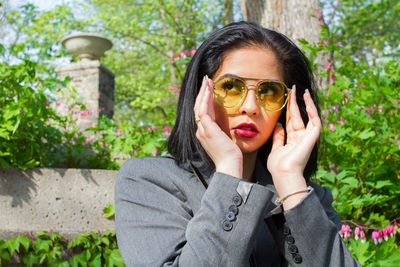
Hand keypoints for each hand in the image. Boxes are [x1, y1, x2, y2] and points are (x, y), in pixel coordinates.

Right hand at [194, 76, 242, 177]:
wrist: (230, 165)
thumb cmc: (231, 156)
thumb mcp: (226, 139)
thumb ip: (223, 131)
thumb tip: (229, 124)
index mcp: (204, 133)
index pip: (202, 112)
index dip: (204, 99)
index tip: (208, 88)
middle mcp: (200, 130)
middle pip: (198, 107)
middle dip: (202, 93)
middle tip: (206, 80)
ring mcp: (202, 130)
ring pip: (199, 106)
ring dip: (203, 92)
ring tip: (207, 81)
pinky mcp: (207, 129)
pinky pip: (203, 110)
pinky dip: (205, 99)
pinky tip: (208, 90)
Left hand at [267, 85, 320, 207]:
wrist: (283, 174)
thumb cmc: (278, 166)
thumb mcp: (275, 149)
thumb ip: (278, 137)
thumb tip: (278, 124)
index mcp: (293, 140)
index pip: (291, 121)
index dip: (289, 109)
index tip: (286, 97)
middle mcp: (301, 138)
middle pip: (299, 116)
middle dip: (296, 102)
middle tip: (293, 89)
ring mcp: (307, 138)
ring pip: (310, 117)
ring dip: (307, 104)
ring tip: (303, 91)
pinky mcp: (312, 139)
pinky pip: (316, 122)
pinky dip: (313, 112)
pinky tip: (308, 102)